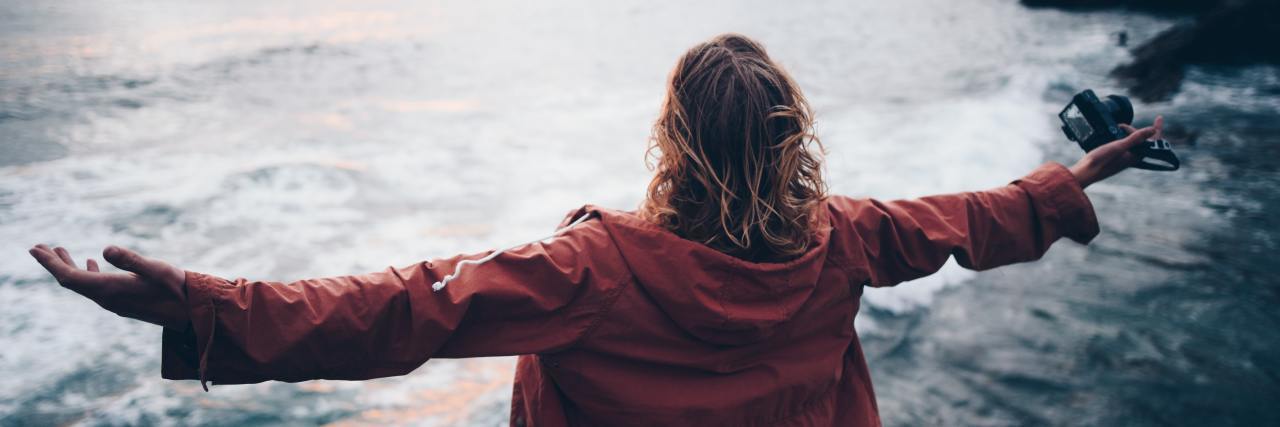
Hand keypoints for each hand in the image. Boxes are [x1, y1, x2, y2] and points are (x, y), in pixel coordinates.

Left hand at [28, 244, 188, 328]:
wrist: (193, 314)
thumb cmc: (178, 289)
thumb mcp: (156, 269)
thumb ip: (131, 260)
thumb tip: (104, 248)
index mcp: (111, 290)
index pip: (70, 277)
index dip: (50, 263)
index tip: (34, 248)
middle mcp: (108, 299)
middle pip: (72, 281)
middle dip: (53, 264)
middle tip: (37, 246)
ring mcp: (115, 302)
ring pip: (83, 284)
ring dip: (68, 267)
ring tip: (58, 250)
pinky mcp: (124, 301)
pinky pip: (96, 287)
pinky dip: (87, 272)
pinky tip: (91, 262)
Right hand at [1068, 115, 1163, 187]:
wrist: (1084, 172)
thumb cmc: (1101, 161)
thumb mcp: (1119, 146)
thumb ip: (1136, 138)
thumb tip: (1152, 130)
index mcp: (1136, 156)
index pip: (1152, 141)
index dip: (1157, 129)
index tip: (1159, 118)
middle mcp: (1131, 157)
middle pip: (1140, 139)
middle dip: (1133, 130)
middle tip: (1121, 126)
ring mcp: (1123, 158)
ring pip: (1130, 141)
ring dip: (1125, 133)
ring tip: (1117, 129)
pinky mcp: (1114, 157)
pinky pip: (1122, 144)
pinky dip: (1119, 137)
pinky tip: (1111, 135)